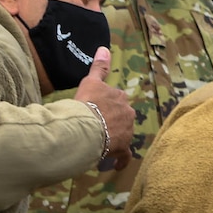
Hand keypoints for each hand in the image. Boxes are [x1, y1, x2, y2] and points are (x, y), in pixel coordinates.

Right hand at [73, 48, 135, 170]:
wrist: (85, 126)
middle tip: (99, 126)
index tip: (98, 110)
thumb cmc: (85, 102)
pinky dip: (120, 160)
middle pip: (121, 117)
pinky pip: (124, 156)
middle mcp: (128, 113)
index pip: (116, 100)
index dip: (106, 105)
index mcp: (120, 98)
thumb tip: (104, 48)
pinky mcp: (122, 147)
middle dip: (113, 121)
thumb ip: (99, 66)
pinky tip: (116, 165)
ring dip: (115, 138)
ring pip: (123, 134)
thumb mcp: (91, 81)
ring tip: (102, 142)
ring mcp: (126, 131)